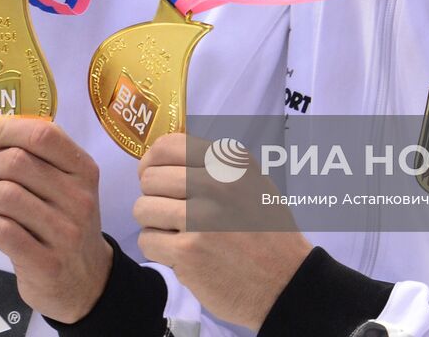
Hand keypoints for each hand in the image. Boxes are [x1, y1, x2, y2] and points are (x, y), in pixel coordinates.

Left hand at [0, 117, 113, 323]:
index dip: (4, 127)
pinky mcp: (45, 263)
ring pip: (4, 195)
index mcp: (84, 170)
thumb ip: (39, 158)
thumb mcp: (68, 186)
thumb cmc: (66, 222)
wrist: (87, 281)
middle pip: (16, 162)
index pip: (43, 134)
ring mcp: (64, 232)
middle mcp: (78, 197)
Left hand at [135, 133, 311, 329]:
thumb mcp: (251, 181)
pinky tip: (182, 254)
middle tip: (172, 214)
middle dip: (154, 197)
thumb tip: (164, 159)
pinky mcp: (188, 252)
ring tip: (178, 234)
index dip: (151, 163)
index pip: (167, 146)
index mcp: (229, 161)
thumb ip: (213, 165)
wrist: (285, 282)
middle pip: (150, 179)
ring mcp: (199, 217)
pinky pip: (147, 241)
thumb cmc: (267, 231)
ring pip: (143, 209)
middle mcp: (214, 183)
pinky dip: (159, 250)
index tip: (154, 178)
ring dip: (155, 224)